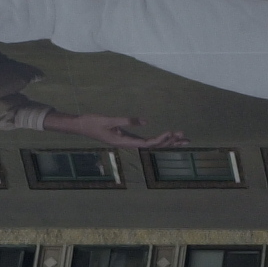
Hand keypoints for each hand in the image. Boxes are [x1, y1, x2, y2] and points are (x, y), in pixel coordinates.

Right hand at [43, 111, 186, 148]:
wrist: (81, 126)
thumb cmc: (93, 122)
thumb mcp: (110, 120)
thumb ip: (127, 121)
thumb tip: (145, 121)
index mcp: (125, 142)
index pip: (148, 144)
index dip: (161, 140)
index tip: (172, 133)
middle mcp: (129, 144)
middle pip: (154, 146)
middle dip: (171, 142)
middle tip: (187, 138)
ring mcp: (129, 141)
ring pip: (152, 144)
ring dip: (168, 141)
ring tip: (184, 138)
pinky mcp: (127, 137)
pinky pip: (147, 140)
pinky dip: (159, 138)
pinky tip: (168, 136)